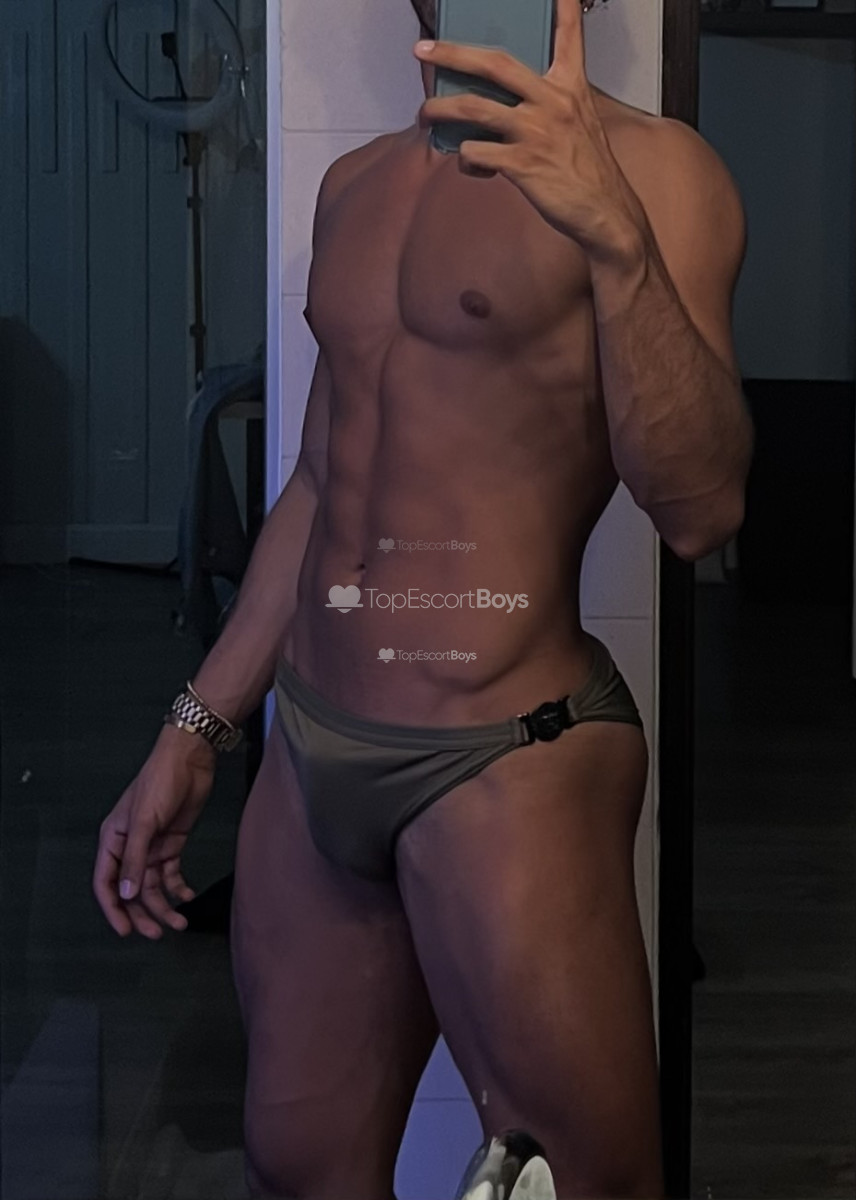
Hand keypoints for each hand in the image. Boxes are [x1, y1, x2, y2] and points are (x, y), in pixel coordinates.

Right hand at [92, 725, 216, 938]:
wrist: (190, 759)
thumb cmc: (160, 781)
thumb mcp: (144, 822)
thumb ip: (136, 859)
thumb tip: (126, 893)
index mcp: (113, 840)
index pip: (105, 882)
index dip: (113, 909)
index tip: (125, 931)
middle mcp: (130, 847)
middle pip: (131, 890)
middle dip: (142, 913)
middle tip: (156, 933)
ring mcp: (152, 847)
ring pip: (153, 886)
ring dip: (164, 906)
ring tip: (179, 922)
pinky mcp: (172, 843)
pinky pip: (171, 874)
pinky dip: (178, 888)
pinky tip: (187, 897)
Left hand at [415, 0, 647, 269]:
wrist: (605, 212)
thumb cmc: (588, 170)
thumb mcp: (579, 122)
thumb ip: (549, 102)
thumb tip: (504, 103)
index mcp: (570, 85)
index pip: (567, 33)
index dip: (562, 3)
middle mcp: (552, 101)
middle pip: (494, 64)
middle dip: (452, 53)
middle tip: (423, 50)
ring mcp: (535, 132)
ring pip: (473, 108)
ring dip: (440, 109)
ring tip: (424, 114)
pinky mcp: (522, 165)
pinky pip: (476, 152)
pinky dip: (465, 158)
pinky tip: (471, 164)